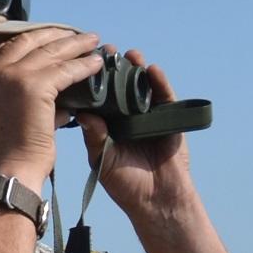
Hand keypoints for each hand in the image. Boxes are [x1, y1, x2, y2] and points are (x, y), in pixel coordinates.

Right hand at [0, 28, 105, 183]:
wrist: (7, 172)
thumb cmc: (10, 155)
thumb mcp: (11, 117)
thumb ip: (31, 101)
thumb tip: (61, 101)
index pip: (10, 47)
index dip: (35, 39)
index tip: (54, 38)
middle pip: (30, 41)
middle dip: (56, 35)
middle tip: (77, 34)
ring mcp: (13, 76)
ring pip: (50, 52)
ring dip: (75, 45)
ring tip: (92, 41)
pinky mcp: (34, 85)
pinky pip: (65, 70)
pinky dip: (84, 65)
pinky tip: (97, 63)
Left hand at [80, 49, 197, 227]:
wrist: (158, 202)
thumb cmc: (127, 186)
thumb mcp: (103, 161)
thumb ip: (94, 137)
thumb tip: (83, 113)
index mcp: (107, 124)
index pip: (99, 96)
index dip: (92, 78)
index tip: (83, 62)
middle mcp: (127, 116)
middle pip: (120, 85)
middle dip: (114, 67)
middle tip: (107, 50)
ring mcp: (149, 116)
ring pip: (142, 86)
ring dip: (136, 68)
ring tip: (130, 55)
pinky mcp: (169, 120)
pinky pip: (165, 97)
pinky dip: (159, 82)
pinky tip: (152, 70)